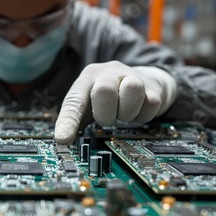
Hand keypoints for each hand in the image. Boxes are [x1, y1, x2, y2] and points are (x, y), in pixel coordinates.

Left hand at [54, 61, 176, 143]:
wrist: (142, 80)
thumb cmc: (107, 98)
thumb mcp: (87, 104)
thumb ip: (75, 120)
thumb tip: (63, 142)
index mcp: (87, 78)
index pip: (74, 101)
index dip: (67, 122)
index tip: (63, 140)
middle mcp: (109, 73)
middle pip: (104, 90)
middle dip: (105, 113)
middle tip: (107, 119)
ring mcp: (132, 76)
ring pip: (132, 90)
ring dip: (126, 112)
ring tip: (123, 114)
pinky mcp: (153, 87)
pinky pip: (151, 104)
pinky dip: (143, 115)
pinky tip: (138, 111)